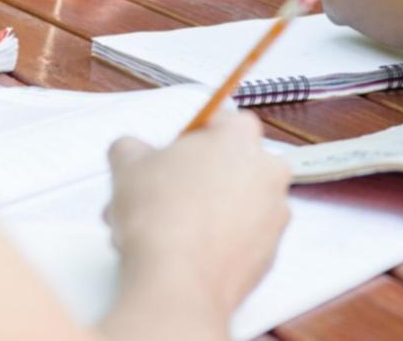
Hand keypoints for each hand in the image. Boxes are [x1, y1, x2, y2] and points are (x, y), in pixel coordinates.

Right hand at [104, 111, 290, 318]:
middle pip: (230, 165)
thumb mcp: (128, 165)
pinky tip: (185, 252)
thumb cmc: (160, 216)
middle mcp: (269, 171)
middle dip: (198, 178)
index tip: (173, 154)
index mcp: (241, 137)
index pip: (222, 122)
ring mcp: (274, 213)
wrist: (178, 281)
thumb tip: (130, 151)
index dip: (192, 138)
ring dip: (205, 211)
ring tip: (163, 230)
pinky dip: (220, 242)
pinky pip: (242, 238)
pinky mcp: (271, 253)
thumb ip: (131, 147)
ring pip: (236, 204)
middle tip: (162, 195)